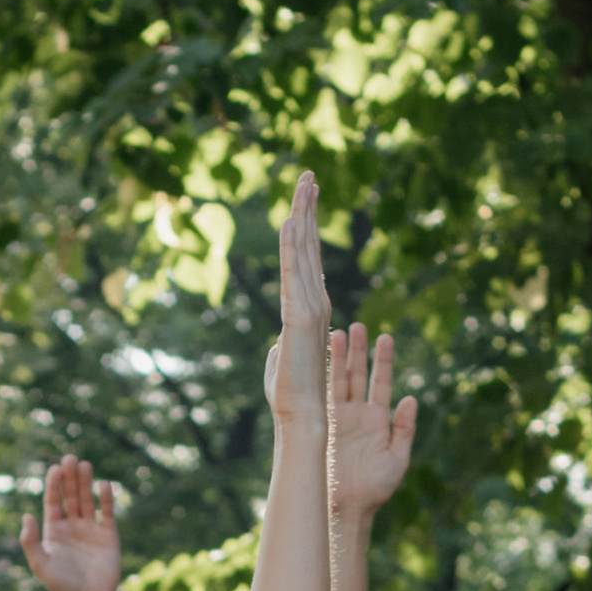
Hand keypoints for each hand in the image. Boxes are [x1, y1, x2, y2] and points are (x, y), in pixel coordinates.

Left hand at [20, 456, 121, 590]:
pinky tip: (104, 484)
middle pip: (70, 496)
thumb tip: (25, 516)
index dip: (53, 484)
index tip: (55, 468)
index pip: (53, 501)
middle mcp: (72, 527)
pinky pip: (108, 514)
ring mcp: (91, 531)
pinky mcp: (109, 537)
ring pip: (88, 500)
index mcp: (54, 531)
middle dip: (70, 478)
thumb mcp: (40, 564)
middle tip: (70, 458)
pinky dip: (106, 499)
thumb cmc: (61, 586)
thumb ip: (30, 541)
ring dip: (86, 483)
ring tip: (84, 464)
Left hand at [261, 170, 329, 431]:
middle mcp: (315, 301)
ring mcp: (310, 307)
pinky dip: (292, 246)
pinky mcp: (300, 317)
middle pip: (309, 245)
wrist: (302, 416)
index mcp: (310, 307)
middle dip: (307, 208)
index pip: (308, 259)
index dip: (306, 227)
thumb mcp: (280, 361)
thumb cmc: (291, 395)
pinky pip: (293, 274)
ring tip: (304, 182)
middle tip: (307, 174)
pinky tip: (289, 221)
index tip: (305, 199)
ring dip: (302, 215)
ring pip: (304, 252)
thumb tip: (275, 343)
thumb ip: (280, 346)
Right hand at [328, 312, 415, 519]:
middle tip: (359, 326)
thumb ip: (405, 429)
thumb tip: (411, 398)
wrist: (344, 508)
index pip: (381, 383)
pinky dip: (321, 377)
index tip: (385, 337)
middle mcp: (356, 415)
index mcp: (377, 420)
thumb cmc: (374, 489)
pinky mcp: (320, 425)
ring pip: (338, 381)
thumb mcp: (398, 458)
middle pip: (358, 375)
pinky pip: (321, 397)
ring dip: (338, 358)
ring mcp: (337, 418)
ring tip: (339, 333)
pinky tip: (318, 358)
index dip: (383, 360)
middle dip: (358, 351)